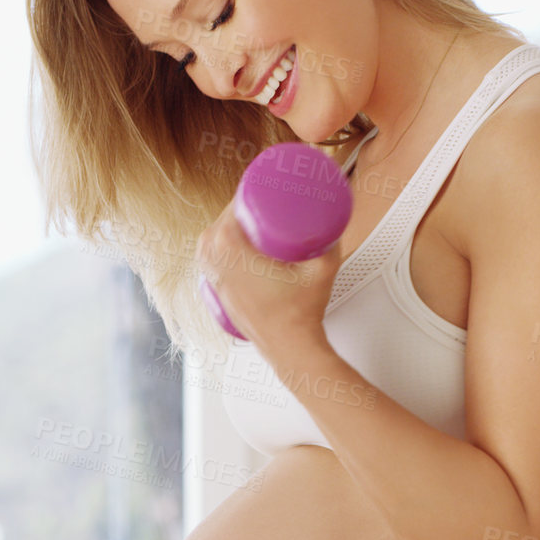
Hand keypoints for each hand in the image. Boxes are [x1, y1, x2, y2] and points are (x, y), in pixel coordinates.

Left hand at [196, 196, 340, 355]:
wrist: (291, 349)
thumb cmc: (300, 315)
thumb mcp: (323, 269)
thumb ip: (331, 242)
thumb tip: (332, 224)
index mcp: (235, 256)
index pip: (229, 215)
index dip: (240, 197)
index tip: (252, 189)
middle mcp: (219, 269)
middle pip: (215, 228)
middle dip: (231, 212)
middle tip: (251, 205)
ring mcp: (217, 286)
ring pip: (206, 248)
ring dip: (218, 231)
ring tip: (238, 225)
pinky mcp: (221, 299)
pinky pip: (207, 267)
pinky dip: (211, 253)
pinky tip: (223, 251)